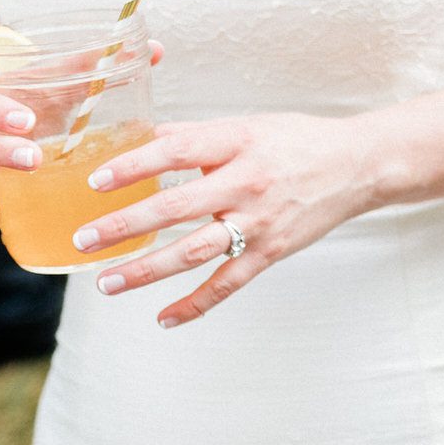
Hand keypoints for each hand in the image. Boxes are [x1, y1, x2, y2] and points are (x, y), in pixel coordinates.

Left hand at [73, 112, 378, 327]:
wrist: (358, 165)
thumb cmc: (298, 141)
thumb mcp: (248, 126)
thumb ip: (197, 135)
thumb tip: (143, 139)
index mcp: (239, 143)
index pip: (177, 152)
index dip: (133, 166)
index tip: (96, 180)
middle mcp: (248, 183)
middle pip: (176, 207)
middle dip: (125, 226)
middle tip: (85, 239)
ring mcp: (260, 221)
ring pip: (194, 252)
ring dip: (145, 270)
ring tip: (106, 283)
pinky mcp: (272, 250)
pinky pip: (228, 284)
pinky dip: (195, 305)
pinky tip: (164, 319)